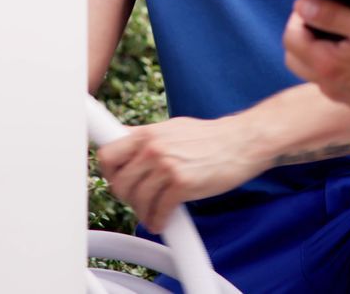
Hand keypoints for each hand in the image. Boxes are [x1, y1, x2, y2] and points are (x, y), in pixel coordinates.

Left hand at [95, 116, 265, 231]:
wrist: (242, 142)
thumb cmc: (210, 137)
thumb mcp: (172, 128)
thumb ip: (147, 138)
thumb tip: (124, 142)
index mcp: (147, 133)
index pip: (107, 155)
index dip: (109, 173)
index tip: (116, 180)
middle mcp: (152, 148)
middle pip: (119, 183)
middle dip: (127, 197)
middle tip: (138, 201)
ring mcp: (167, 166)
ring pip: (137, 200)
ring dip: (143, 213)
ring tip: (152, 214)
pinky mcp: (182, 185)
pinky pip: (159, 211)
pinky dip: (158, 221)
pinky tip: (163, 220)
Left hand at [282, 0, 349, 114]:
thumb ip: (330, 15)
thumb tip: (301, 5)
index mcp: (328, 66)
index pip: (291, 38)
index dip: (298, 16)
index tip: (312, 3)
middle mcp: (332, 88)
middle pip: (295, 58)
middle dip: (302, 34)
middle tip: (321, 17)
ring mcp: (346, 98)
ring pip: (315, 72)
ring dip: (318, 51)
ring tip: (342, 32)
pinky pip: (336, 83)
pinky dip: (337, 66)